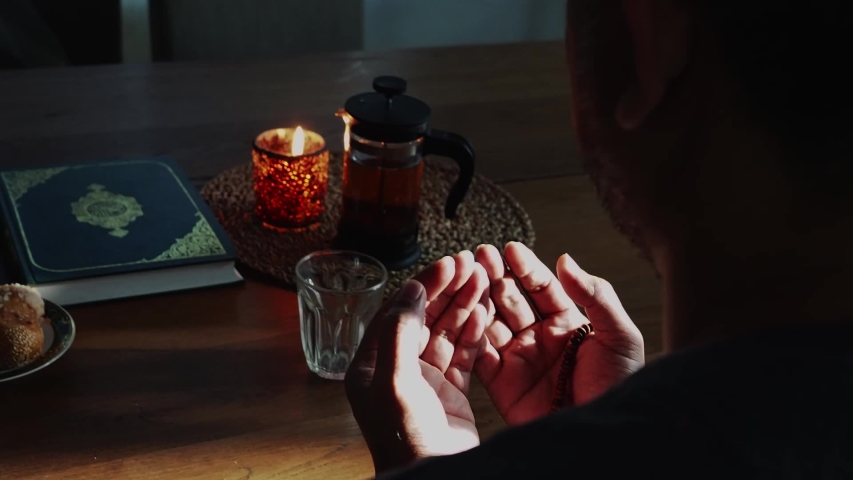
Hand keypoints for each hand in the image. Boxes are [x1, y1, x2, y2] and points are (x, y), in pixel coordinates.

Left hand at [345, 252, 488, 474]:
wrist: (436, 475)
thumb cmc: (406, 438)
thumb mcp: (394, 382)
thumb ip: (399, 333)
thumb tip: (410, 291)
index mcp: (372, 364)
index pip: (397, 312)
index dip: (422, 286)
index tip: (446, 265)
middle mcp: (397, 368)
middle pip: (423, 317)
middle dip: (446, 289)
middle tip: (469, 262)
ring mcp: (425, 380)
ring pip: (445, 331)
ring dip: (463, 304)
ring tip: (483, 277)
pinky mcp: (451, 392)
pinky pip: (462, 353)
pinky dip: (474, 331)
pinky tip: (486, 310)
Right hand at [475, 243, 644, 425]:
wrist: (600, 442)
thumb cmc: (618, 388)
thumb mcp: (620, 338)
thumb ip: (596, 296)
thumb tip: (566, 260)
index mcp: (569, 325)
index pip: (543, 288)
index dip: (526, 268)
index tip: (509, 249)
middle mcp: (540, 339)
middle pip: (512, 300)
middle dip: (495, 276)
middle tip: (478, 254)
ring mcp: (519, 361)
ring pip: (492, 322)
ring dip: (478, 298)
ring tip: (466, 276)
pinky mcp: (502, 385)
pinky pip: (481, 354)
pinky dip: (470, 334)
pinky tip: (464, 312)